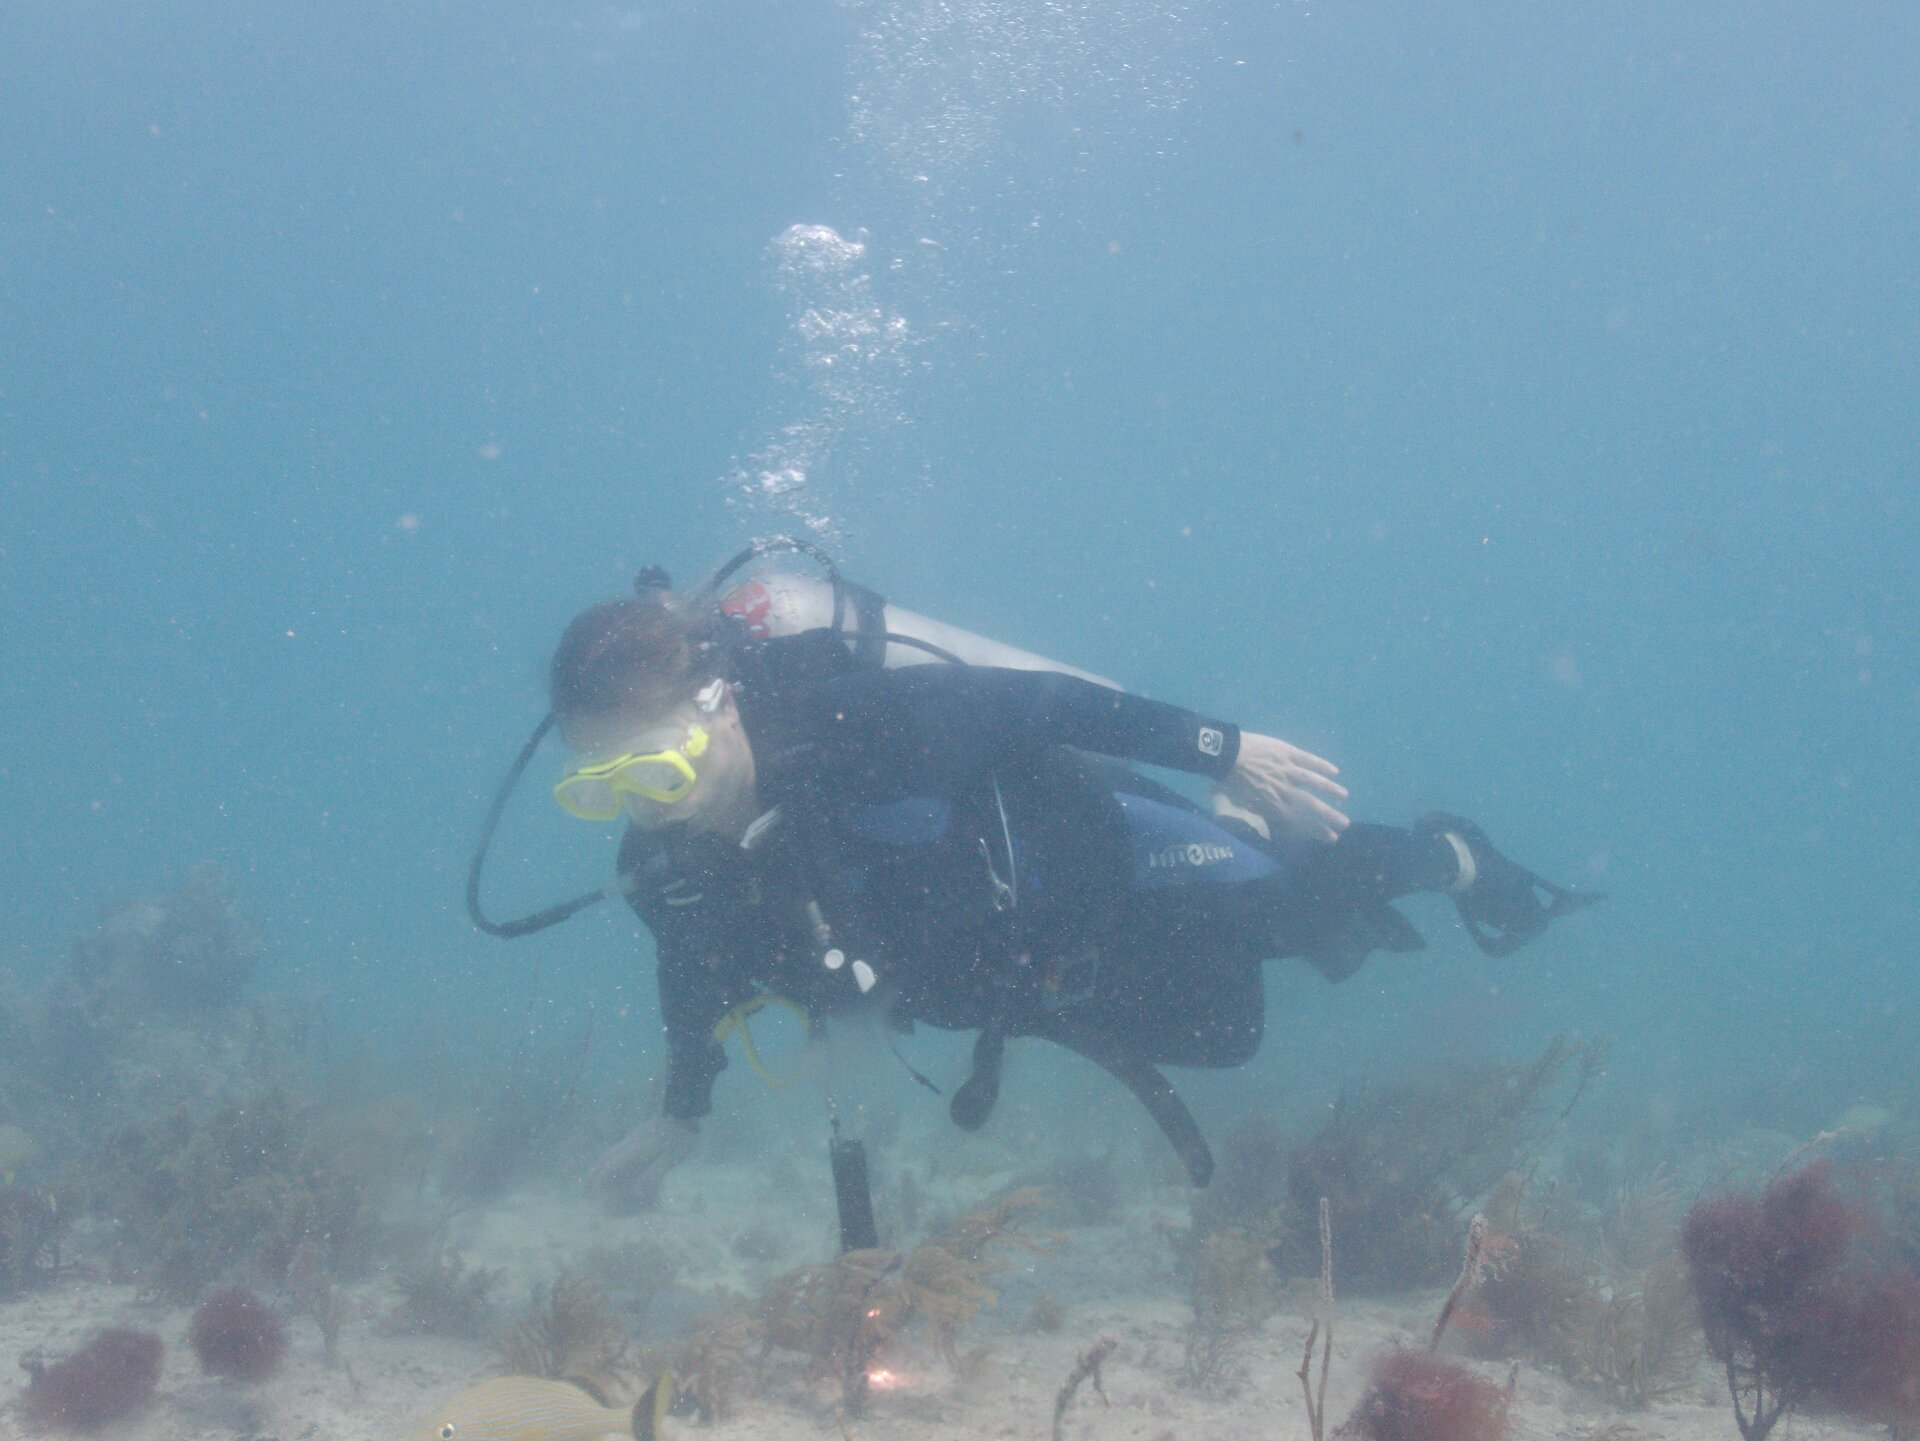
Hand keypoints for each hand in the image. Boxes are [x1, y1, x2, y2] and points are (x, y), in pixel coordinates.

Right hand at [586, 1115, 696, 1211]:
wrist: (684, 1111)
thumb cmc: (679, 1139)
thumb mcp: (670, 1160)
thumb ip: (654, 1175)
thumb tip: (638, 1193)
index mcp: (635, 1151)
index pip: (611, 1166)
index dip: (601, 1180)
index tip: (592, 1193)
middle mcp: (629, 1144)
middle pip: (605, 1159)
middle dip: (594, 1175)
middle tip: (585, 1190)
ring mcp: (633, 1137)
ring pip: (609, 1153)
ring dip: (599, 1166)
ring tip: (592, 1179)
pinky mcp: (637, 1134)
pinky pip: (616, 1149)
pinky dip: (608, 1159)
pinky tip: (612, 1164)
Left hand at [1218, 732, 1350, 844]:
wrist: (1226, 755)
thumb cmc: (1229, 781)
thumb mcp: (1242, 806)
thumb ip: (1257, 815)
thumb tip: (1262, 829)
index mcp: (1274, 805)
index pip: (1301, 822)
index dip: (1317, 830)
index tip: (1331, 837)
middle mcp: (1285, 790)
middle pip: (1312, 806)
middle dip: (1329, 816)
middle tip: (1345, 824)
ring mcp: (1288, 771)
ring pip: (1314, 782)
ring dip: (1330, 790)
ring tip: (1344, 797)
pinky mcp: (1287, 753)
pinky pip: (1308, 760)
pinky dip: (1322, 766)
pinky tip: (1334, 771)